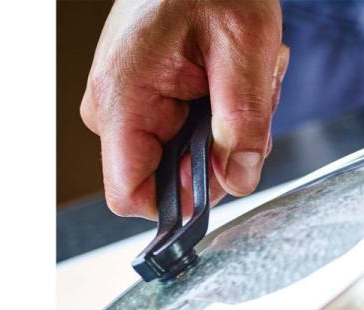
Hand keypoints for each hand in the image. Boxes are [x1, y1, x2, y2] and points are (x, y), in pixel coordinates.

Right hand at [80, 0, 286, 218]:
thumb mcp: (245, 51)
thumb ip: (243, 125)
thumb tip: (239, 182)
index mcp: (123, 98)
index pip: (132, 196)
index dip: (183, 204)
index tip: (223, 176)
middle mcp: (113, 106)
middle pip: (170, 179)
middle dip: (221, 155)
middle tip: (249, 106)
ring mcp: (127, 103)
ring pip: (186, 158)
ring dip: (228, 131)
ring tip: (243, 81)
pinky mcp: (145, 98)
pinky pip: (187, 134)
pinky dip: (221, 115)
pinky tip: (233, 79)